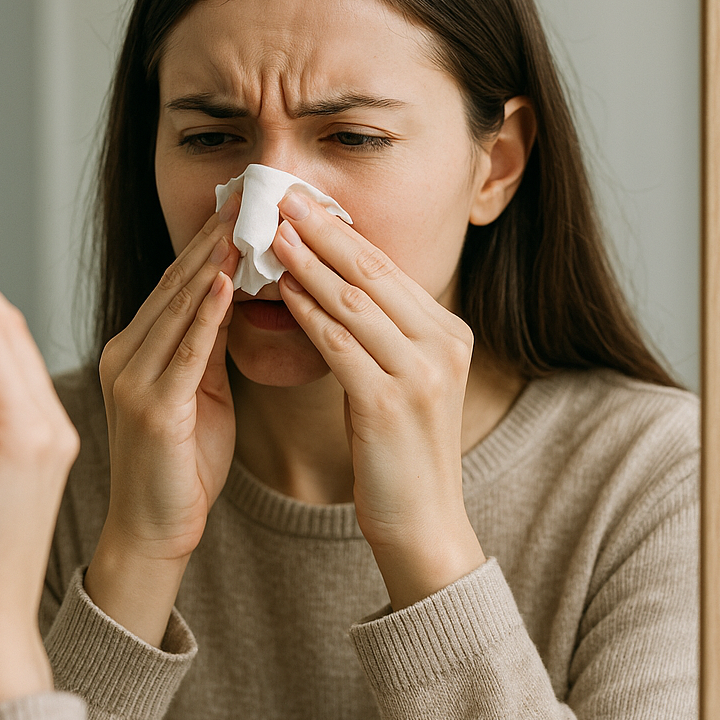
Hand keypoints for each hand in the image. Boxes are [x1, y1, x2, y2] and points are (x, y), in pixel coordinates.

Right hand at [85, 194, 240, 644]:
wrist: (154, 530)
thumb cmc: (180, 465)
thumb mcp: (198, 393)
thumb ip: (207, 346)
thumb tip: (232, 298)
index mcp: (137, 349)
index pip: (177, 282)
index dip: (209, 240)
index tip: (242, 203)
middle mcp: (127, 355)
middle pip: (175, 283)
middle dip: (214, 236)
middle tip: (249, 192)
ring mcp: (134, 380)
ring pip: (177, 308)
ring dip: (212, 261)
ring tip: (243, 220)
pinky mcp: (151, 408)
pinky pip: (185, 352)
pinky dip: (205, 314)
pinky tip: (224, 281)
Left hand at [271, 189, 484, 609]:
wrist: (423, 523)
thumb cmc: (398, 451)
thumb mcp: (400, 379)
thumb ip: (379, 332)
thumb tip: (331, 282)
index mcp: (449, 332)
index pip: (387, 267)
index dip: (341, 232)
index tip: (303, 201)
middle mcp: (444, 344)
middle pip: (372, 272)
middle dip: (322, 231)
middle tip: (281, 197)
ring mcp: (422, 373)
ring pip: (354, 301)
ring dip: (307, 263)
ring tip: (270, 233)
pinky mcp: (391, 403)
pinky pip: (339, 344)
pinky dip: (307, 313)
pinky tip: (280, 291)